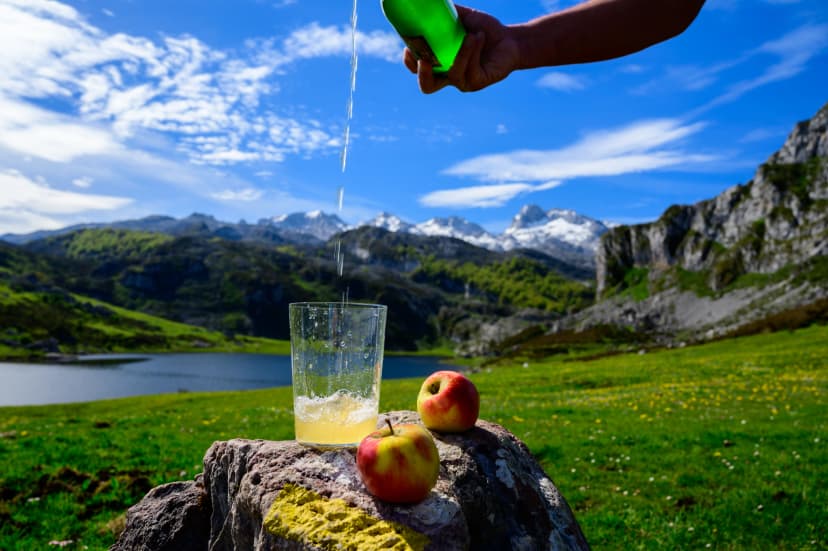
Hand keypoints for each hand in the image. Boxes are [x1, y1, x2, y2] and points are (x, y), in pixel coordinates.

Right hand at [403, 6, 520, 93]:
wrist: (511, 40)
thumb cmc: (485, 30)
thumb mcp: (463, 18)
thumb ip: (447, 13)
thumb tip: (430, 0)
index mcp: (441, 64)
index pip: (418, 70)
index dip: (410, 63)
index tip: (409, 48)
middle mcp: (450, 76)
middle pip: (427, 86)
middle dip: (422, 74)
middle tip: (424, 59)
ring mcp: (464, 82)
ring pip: (453, 74)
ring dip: (460, 53)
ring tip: (470, 35)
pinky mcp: (479, 82)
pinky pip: (470, 69)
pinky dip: (473, 50)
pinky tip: (479, 37)